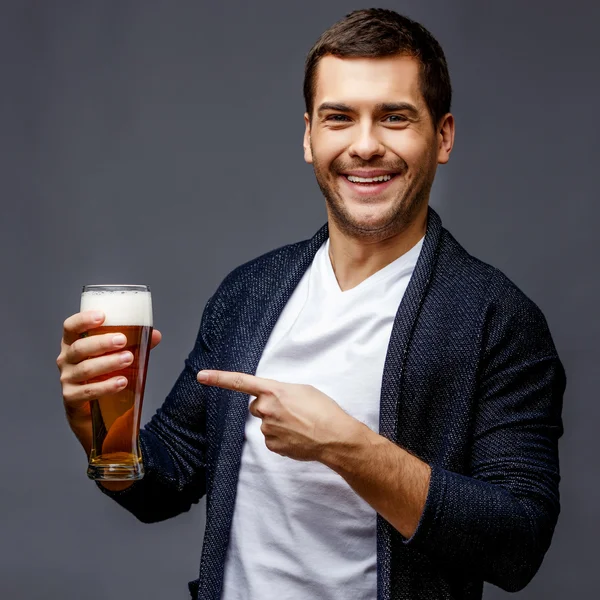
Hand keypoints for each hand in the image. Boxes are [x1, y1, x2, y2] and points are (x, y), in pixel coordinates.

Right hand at [56, 310, 161, 453]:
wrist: (96, 412)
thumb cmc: (105, 376)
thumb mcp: (119, 357)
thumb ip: (136, 345)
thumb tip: (155, 335)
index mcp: (74, 344)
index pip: (71, 327)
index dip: (83, 320)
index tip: (102, 316)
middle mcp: (66, 360)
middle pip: (79, 348)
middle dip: (102, 342)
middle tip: (123, 340)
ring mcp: (67, 380)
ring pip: (85, 369)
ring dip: (108, 363)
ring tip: (128, 358)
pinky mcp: (71, 399)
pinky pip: (87, 391)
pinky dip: (106, 386)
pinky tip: (121, 382)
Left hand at [197, 370, 357, 461]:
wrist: (335, 437)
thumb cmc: (324, 410)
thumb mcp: (303, 390)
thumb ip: (281, 391)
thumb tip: (272, 400)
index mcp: (274, 390)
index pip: (240, 382)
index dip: (219, 378)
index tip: (201, 375)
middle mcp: (266, 409)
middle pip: (256, 406)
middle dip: (269, 407)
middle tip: (291, 411)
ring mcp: (268, 429)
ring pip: (265, 423)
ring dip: (278, 423)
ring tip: (299, 424)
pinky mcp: (272, 445)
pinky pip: (271, 438)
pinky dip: (282, 437)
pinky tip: (297, 436)